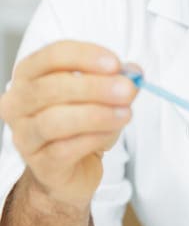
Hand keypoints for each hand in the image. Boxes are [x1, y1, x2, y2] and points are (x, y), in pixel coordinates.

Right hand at [0, 40, 137, 208]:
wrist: (74, 169)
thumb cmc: (82, 126)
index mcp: (30, 75)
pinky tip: (109, 135)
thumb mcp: (102, 97)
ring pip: (55, 120)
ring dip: (96, 115)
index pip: (52, 56)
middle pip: (52, 87)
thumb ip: (117, 81)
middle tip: (127, 90)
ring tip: (125, 114)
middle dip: (95, 87)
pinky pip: (64, 149)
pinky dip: (92, 139)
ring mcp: (25, 135)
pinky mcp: (40, 164)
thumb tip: (133, 72)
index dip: (85, 57)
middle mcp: (18, 103)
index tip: (115, 64)